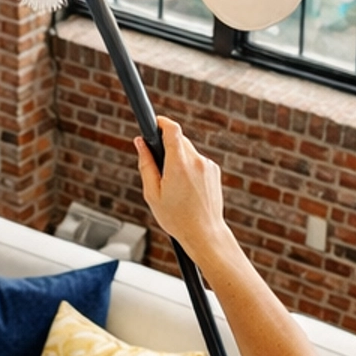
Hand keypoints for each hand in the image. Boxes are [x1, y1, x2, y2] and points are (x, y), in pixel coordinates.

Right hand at [134, 119, 228, 265]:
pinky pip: (198, 162)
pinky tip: (187, 189)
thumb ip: (145, 164)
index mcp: (178, 165)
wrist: (204, 233)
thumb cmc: (177, 218)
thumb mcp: (152, 194)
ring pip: (188, 152)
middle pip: (179, 140)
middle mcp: (196, 161)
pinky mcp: (215, 171)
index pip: (172, 129)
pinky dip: (190, 169)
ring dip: (179, 160)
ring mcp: (208, 166)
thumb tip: (140, 143)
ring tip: (175, 186)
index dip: (161, 122)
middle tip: (159, 167)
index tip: (155, 123)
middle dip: (167, 147)